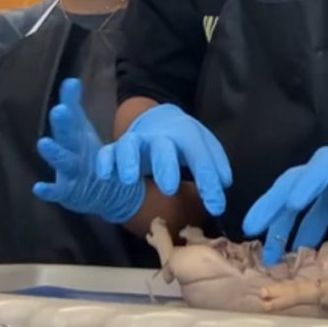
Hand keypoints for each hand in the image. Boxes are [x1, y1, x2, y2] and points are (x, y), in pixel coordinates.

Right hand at [33, 79, 144, 222]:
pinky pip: (57, 192)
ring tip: (44, 143)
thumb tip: (71, 80)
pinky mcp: (66, 192)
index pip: (72, 115)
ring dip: (54, 153)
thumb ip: (74, 108)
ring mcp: (66, 171)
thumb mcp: (81, 130)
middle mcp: (68, 150)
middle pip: (66, 135)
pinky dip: (48, 190)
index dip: (71, 100)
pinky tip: (38, 187)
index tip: (71, 83)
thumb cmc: (83, 154)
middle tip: (59, 110)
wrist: (96, 190)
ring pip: (62, 160)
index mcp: (74, 135)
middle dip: (62, 124)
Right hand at [95, 104, 231, 216]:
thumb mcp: (203, 148)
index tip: (217, 207)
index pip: (199, 157)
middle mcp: (160, 138)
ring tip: (129, 179)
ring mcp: (136, 142)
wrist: (156, 119)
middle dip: (165, 165)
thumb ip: (214, 166)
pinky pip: (107, 153)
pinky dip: (104, 162)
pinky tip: (106, 175)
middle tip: (170, 188)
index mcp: (186, 136)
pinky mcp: (116, 149)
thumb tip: (223, 185)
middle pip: (162, 148)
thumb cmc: (183, 142)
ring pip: (130, 146)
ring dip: (128, 161)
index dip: (209, 182)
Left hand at [244, 113, 327, 264]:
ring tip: (293, 201)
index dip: (267, 208)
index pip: (286, 190)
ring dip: (310, 182)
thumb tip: (293, 243)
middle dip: (274, 200)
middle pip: (297, 177)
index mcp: (319, 176)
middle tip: (253, 225)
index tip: (248, 232)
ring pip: (327, 166)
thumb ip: (317, 218)